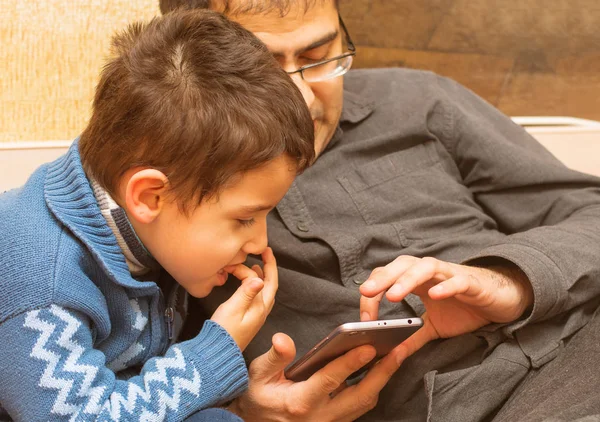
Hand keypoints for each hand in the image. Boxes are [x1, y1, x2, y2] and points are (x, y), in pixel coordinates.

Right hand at [211, 247, 277, 350]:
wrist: (217, 354)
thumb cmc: (223, 332)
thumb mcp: (233, 309)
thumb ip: (246, 292)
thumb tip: (259, 278)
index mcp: (260, 307)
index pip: (267, 281)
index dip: (264, 265)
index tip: (259, 253)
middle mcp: (261, 311)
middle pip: (270, 284)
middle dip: (268, 267)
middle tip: (263, 253)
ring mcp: (255, 315)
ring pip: (262, 290)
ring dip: (260, 276)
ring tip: (255, 265)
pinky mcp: (247, 318)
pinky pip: (254, 296)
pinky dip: (252, 285)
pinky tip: (245, 282)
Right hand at [227, 333, 406, 421]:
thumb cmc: (256, 396)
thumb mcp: (257, 374)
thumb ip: (274, 358)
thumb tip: (283, 340)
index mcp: (299, 402)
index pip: (330, 380)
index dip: (350, 363)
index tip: (368, 346)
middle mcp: (319, 416)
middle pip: (359, 396)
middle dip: (382, 373)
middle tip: (399, 349)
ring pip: (364, 404)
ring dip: (382, 380)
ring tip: (396, 354)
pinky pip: (360, 407)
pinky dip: (373, 388)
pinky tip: (381, 369)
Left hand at [359, 256, 533, 355]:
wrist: (502, 301)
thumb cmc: (466, 308)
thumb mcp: (434, 327)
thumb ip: (413, 336)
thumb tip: (391, 353)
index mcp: (417, 280)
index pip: (388, 277)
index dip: (373, 292)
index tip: (364, 316)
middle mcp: (430, 272)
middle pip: (402, 265)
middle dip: (382, 278)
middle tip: (366, 293)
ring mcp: (451, 275)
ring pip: (425, 267)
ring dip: (407, 280)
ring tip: (393, 296)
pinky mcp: (472, 282)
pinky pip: (457, 281)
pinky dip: (446, 286)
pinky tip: (434, 296)